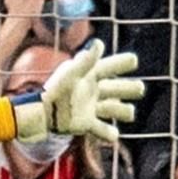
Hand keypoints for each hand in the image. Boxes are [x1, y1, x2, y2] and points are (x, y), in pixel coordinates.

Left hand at [13, 40, 143, 143]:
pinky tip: (113, 135)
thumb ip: (86, 60)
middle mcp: (91, 91)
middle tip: (139, 89)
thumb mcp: (71, 74)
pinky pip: (101, 129)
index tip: (133, 61)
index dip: (121, 63)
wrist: (38, 116)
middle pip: (118, 88)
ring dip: (123, 111)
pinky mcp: (85, 124)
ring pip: (114, 109)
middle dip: (129, 88)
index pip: (109, 66)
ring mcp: (90, 108)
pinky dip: (108, 133)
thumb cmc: (54, 91)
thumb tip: (98, 43)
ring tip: (129, 113)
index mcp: (88, 76)